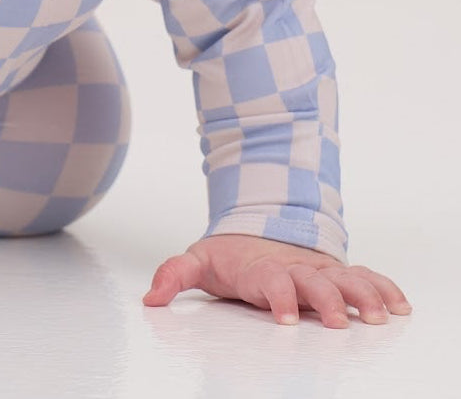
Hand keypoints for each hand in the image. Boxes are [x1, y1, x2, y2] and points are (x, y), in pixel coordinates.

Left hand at [143, 234, 411, 327]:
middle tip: (337, 322)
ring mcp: (318, 270)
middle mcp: (294, 269)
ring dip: (363, 296)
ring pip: (345, 280)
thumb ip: (174, 276)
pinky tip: (399, 305)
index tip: (285, 317)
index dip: (278, 297)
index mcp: (262, 269)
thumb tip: (150, 298)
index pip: (271, 281)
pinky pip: (364, 277)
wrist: (257, 228)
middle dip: (326, 300)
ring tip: (379, 316)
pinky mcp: (336, 274)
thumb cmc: (230, 254)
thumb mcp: (198, 262)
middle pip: (314, 283)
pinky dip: (383, 288)